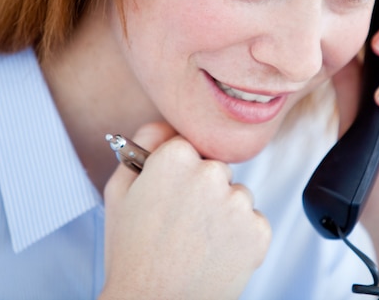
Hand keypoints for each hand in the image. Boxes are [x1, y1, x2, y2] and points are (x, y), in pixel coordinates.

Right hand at [101, 122, 270, 299]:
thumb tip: (165, 124)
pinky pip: (253, 221)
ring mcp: (238, 202)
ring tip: (197, 242)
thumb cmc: (132, 253)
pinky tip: (216, 253)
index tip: (170, 196)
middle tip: (182, 223)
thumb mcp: (119, 192)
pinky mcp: (259, 230)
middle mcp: (212, 172)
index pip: (190, 148)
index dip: (178, 173)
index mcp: (176, 157)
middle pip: (216, 169)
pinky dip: (240, 236)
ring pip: (237, 195)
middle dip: (204, 190)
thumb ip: (140, 146)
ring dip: (224, 213)